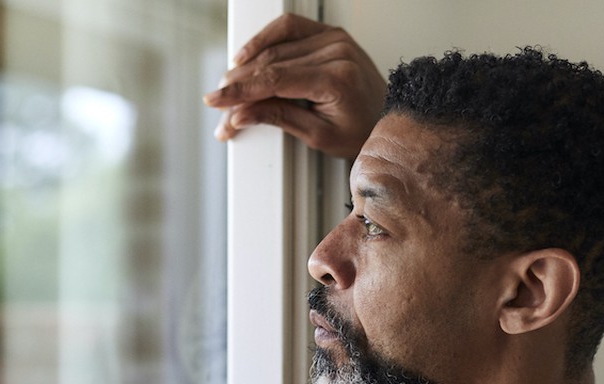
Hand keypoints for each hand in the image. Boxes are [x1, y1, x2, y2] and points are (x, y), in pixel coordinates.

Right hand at [203, 13, 385, 161]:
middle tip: (220, 104)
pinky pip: (290, 27)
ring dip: (247, 63)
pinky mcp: (330, 34)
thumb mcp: (319, 135)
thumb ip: (279, 119)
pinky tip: (248, 54)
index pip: (275, 79)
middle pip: (271, 62)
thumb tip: (241, 114)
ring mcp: (334, 39)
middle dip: (240, 84)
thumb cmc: (360, 130)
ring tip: (230, 83)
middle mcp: (336, 52)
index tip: (217, 100)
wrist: (387, 117)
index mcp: (336, 79)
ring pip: (276, 44)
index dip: (241, 90)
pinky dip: (265, 38)